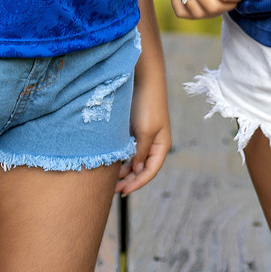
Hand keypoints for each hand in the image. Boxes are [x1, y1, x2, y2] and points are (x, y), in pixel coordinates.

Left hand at [116, 55, 170, 194]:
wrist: (143, 80)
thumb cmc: (147, 105)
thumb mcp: (145, 131)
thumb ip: (141, 151)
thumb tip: (138, 170)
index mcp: (161, 146)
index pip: (150, 171)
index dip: (137, 183)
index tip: (122, 191)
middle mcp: (154, 144)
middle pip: (142, 169)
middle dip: (129, 180)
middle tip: (112, 189)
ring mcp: (144, 137)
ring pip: (134, 161)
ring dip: (123, 171)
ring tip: (109, 179)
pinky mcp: (134, 130)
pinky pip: (128, 150)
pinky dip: (121, 159)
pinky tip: (110, 163)